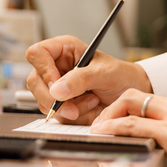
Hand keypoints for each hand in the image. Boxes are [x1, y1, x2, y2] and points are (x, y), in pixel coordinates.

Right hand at [25, 36, 151, 123]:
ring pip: (44, 101)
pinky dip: (73, 117)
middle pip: (35, 82)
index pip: (37, 54)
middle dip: (54, 99)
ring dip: (69, 109)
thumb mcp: (105, 73)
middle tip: (74, 109)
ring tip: (92, 102)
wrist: (130, 96)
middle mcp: (56, 66)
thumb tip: (57, 90)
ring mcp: (56, 86)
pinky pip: (56, 114)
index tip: (58, 86)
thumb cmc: (121, 75)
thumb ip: (81, 79)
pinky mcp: (61, 103)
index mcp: (64, 49)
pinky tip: (89, 109)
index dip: (43, 70)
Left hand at [90, 89, 166, 166]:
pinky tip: (104, 133)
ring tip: (98, 128)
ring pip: (132, 103)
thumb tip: (166, 147)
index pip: (152, 100)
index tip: (118, 120)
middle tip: (102, 123)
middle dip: (114, 107)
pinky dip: (113, 127)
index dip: (129, 109)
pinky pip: (133, 124)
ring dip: (109, 115)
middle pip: (138, 96)